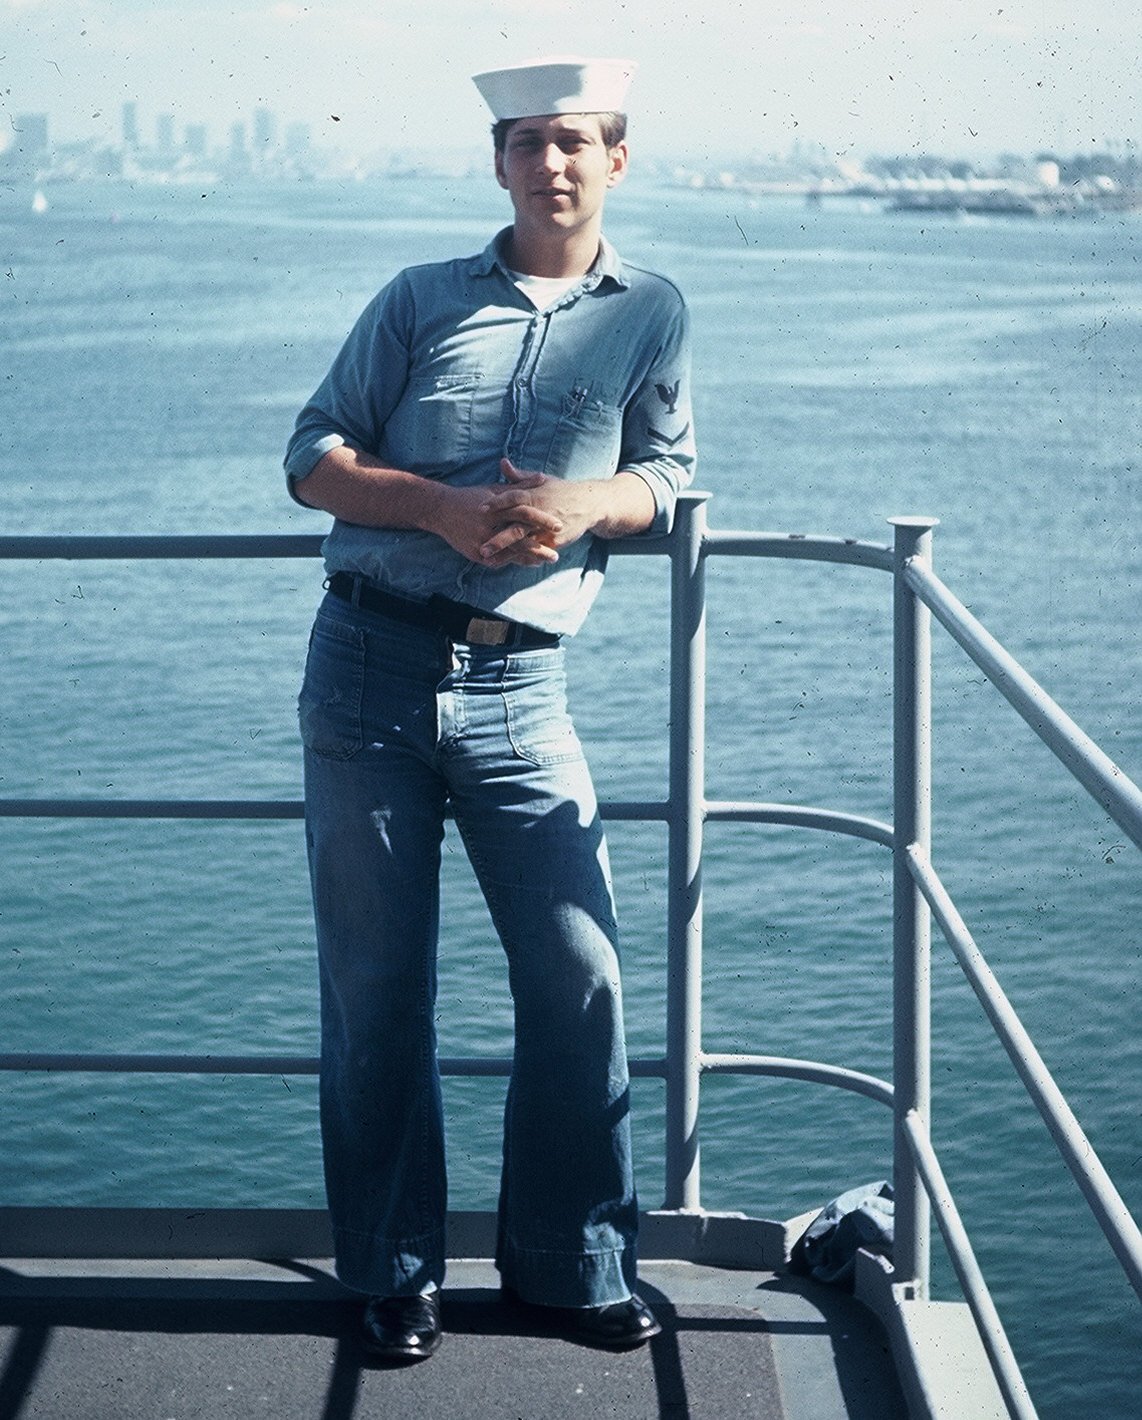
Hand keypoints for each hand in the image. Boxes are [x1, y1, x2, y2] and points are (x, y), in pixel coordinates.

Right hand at [429, 476, 563, 567]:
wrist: (441, 510)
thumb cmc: (472, 497)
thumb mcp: (496, 489)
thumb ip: (521, 485)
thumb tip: (543, 477)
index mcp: (496, 507)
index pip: (523, 512)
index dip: (541, 519)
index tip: (559, 526)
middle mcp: (488, 525)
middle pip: (518, 538)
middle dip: (538, 548)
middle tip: (556, 555)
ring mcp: (481, 541)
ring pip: (509, 553)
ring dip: (528, 559)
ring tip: (544, 562)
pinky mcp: (475, 553)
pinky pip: (497, 561)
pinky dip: (513, 562)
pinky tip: (527, 564)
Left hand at [476, 460, 601, 563]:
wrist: (588, 504)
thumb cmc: (560, 491)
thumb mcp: (541, 480)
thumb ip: (518, 475)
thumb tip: (502, 462)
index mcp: (534, 495)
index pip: (513, 498)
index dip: (497, 503)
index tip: (480, 509)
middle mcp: (539, 514)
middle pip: (515, 527)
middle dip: (498, 539)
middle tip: (480, 547)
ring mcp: (546, 530)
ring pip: (523, 544)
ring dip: (505, 554)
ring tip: (489, 561)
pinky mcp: (553, 542)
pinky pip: (535, 552)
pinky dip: (520, 559)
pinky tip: (506, 564)